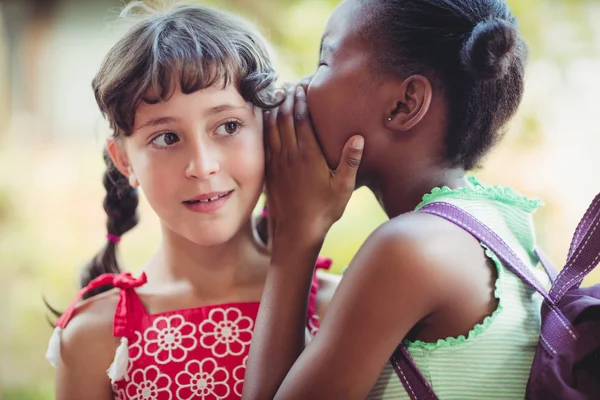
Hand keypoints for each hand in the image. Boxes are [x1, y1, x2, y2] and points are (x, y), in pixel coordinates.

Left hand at [263, 85, 364, 245]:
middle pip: (285, 117)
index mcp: (308, 154)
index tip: (302, 86)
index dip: (301, 99)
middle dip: (287, 98)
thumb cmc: (323, 210)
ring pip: (271, 127)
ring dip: (274, 109)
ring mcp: (277, 162)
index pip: (302, 118)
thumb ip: (350, 161)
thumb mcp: (343, 188)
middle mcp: (290, 154)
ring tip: (277, 95)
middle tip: (290, 85)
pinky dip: (265, 126)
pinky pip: (264, 141)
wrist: (295, 232)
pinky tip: (266, 120)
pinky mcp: (269, 170)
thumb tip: (358, 137)